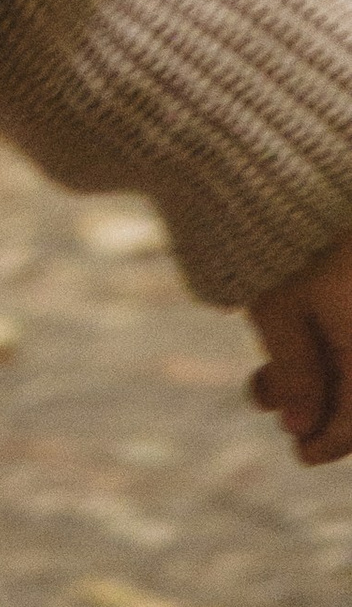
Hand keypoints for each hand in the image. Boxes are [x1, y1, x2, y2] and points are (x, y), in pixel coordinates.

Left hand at [249, 228, 351, 461]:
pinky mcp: (350, 265)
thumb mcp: (281, 308)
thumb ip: (298, 373)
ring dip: (319, 367)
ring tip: (262, 378)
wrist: (290, 154)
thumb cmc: (285, 230)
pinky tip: (286, 338)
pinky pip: (348, 318)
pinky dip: (326, 334)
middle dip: (322, 398)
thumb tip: (303, 429)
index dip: (335, 439)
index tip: (301, 453)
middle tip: (273, 409)